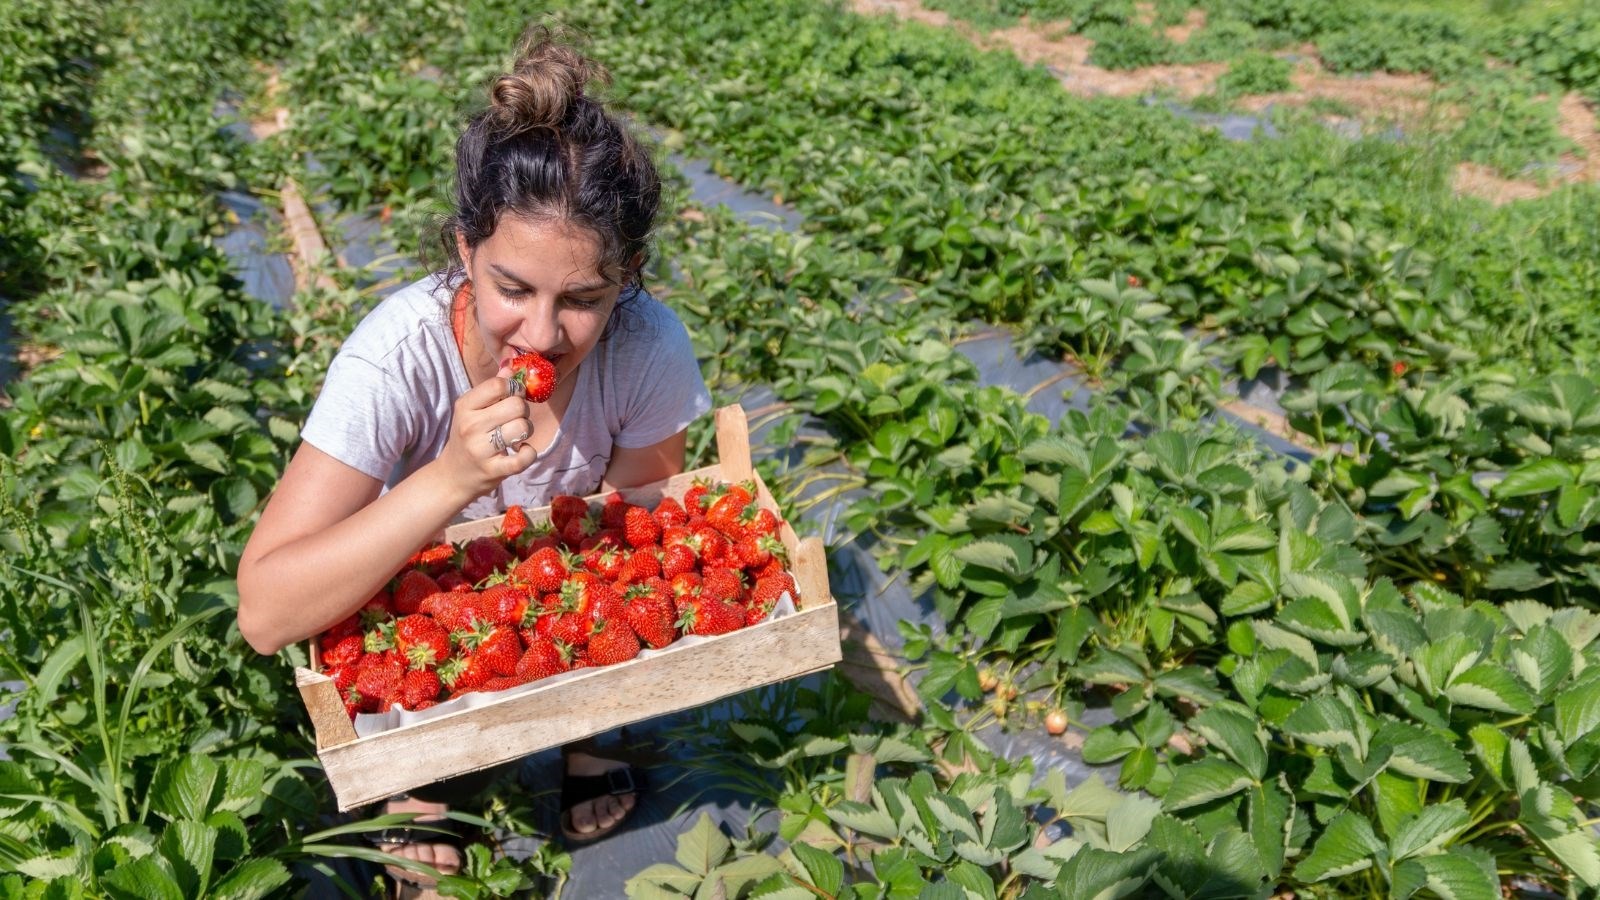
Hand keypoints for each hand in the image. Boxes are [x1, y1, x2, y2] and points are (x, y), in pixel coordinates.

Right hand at [436, 376, 536, 499]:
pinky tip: (521, 451)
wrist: (453, 476)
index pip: (498, 385)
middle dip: (523, 411)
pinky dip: (529, 453)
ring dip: (526, 431)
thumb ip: (493, 388)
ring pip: (523, 427)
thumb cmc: (468, 437)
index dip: (514, 389)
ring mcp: (481, 449)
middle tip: (515, 419)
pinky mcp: (493, 470)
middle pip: (517, 405)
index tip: (513, 397)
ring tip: (516, 436)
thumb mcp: (473, 410)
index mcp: (465, 406)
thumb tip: (512, 365)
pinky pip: (525, 457)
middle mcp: (471, 426)